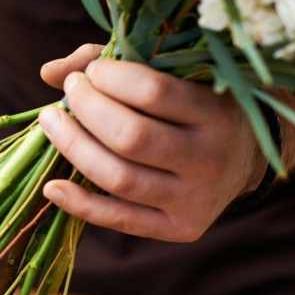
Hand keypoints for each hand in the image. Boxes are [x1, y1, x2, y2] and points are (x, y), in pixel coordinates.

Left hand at [37, 44, 266, 241]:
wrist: (245, 159)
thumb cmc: (197, 105)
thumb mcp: (176, 76)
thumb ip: (117, 66)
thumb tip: (49, 73)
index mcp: (217, 112)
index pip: (153, 92)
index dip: (111, 78)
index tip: (92, 71)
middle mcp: (211, 159)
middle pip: (131, 137)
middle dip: (88, 109)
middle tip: (71, 91)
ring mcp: (195, 199)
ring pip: (119, 178)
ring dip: (73, 147)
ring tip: (51, 121)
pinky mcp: (179, 228)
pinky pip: (119, 219)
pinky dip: (80, 203)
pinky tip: (52, 185)